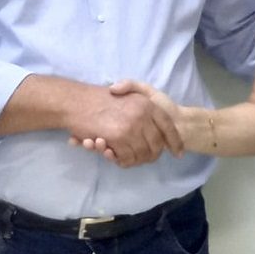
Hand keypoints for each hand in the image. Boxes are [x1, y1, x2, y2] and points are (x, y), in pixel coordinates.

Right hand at [68, 86, 182, 167]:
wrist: (76, 101)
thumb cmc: (100, 98)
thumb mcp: (128, 92)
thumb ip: (145, 108)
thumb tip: (160, 131)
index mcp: (147, 103)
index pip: (169, 127)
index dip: (175, 142)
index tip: (178, 153)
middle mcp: (143, 114)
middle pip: (157, 145)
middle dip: (151, 156)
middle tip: (142, 159)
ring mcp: (131, 126)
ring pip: (142, 154)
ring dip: (134, 160)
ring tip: (122, 157)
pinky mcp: (118, 137)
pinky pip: (126, 157)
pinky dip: (121, 160)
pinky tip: (111, 154)